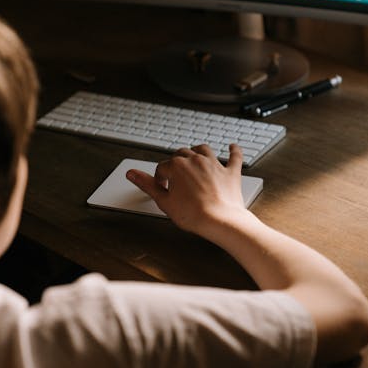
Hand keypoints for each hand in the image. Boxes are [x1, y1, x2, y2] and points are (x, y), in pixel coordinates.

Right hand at [126, 144, 247, 235]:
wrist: (221, 221)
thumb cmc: (193, 214)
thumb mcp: (164, 201)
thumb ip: (148, 184)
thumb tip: (132, 173)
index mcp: (177, 166)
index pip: (162, 167)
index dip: (159, 178)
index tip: (162, 187)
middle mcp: (196, 160)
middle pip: (181, 153)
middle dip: (176, 163)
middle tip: (174, 176)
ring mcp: (214, 164)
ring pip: (203, 149)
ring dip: (197, 151)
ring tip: (194, 156)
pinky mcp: (230, 172)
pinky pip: (234, 157)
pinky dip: (234, 151)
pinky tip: (232, 146)